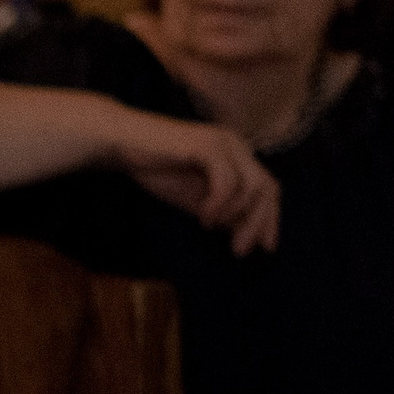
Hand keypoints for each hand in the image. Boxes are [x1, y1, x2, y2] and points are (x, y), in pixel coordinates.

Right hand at [102, 108, 279, 255]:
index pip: (267, 188)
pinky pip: (227, 181)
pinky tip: (202, 215)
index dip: (269, 219)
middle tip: (239, 250)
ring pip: (253, 186)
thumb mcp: (194, 198)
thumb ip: (220, 212)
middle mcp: (237, 146)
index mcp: (237, 156)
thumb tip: (241, 232)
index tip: (264, 248)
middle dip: (258, 223)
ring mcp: (224, 144)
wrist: (123, 143)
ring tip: (209, 227)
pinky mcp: (208, 146)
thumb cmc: (156, 168)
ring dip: (236, 215)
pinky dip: (219, 203)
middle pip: (267, 188)